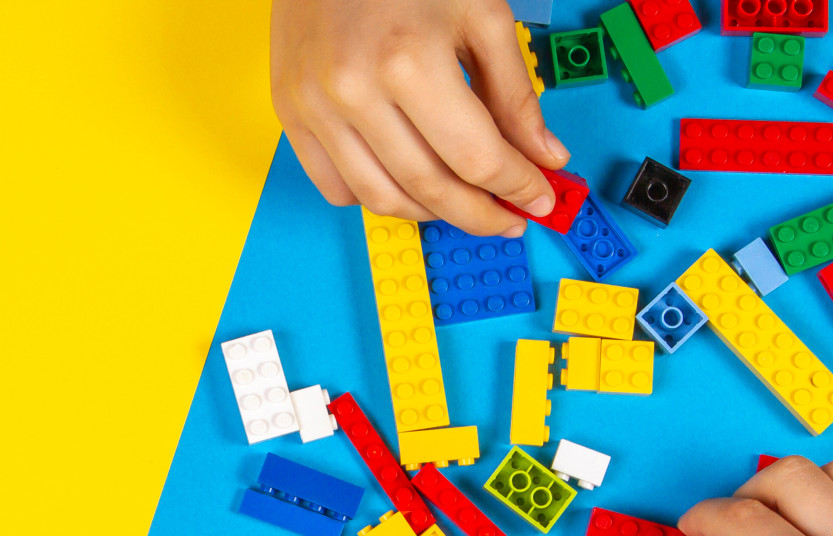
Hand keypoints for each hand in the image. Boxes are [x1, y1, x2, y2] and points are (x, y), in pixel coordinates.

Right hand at [270, 0, 569, 235]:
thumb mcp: (479, 14)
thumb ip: (514, 93)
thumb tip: (543, 156)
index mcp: (409, 60)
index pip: (475, 157)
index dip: (516, 187)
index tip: (538, 198)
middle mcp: (354, 90)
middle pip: (430, 188)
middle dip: (481, 214)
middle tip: (509, 218)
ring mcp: (314, 106)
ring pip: (382, 198)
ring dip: (432, 214)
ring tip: (462, 203)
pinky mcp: (289, 112)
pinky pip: (336, 186)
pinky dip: (378, 198)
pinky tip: (408, 183)